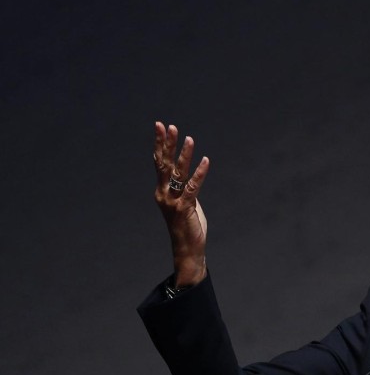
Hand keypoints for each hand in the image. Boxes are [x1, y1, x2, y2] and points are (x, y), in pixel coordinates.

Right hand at [153, 121, 209, 286]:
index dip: (160, 144)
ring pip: (177, 173)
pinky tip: (205, 160)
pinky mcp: (184, 208)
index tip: (161, 127)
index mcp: (161, 191)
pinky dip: (200, 173)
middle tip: (168, 125)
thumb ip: (185, 189)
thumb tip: (190, 177)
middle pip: (163, 164)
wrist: (188, 249)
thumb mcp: (185, 203)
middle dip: (166, 144)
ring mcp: (172, 201)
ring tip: (189, 138)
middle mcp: (163, 194)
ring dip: (184, 155)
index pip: (159, 163)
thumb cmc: (187, 226)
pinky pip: (193, 187)